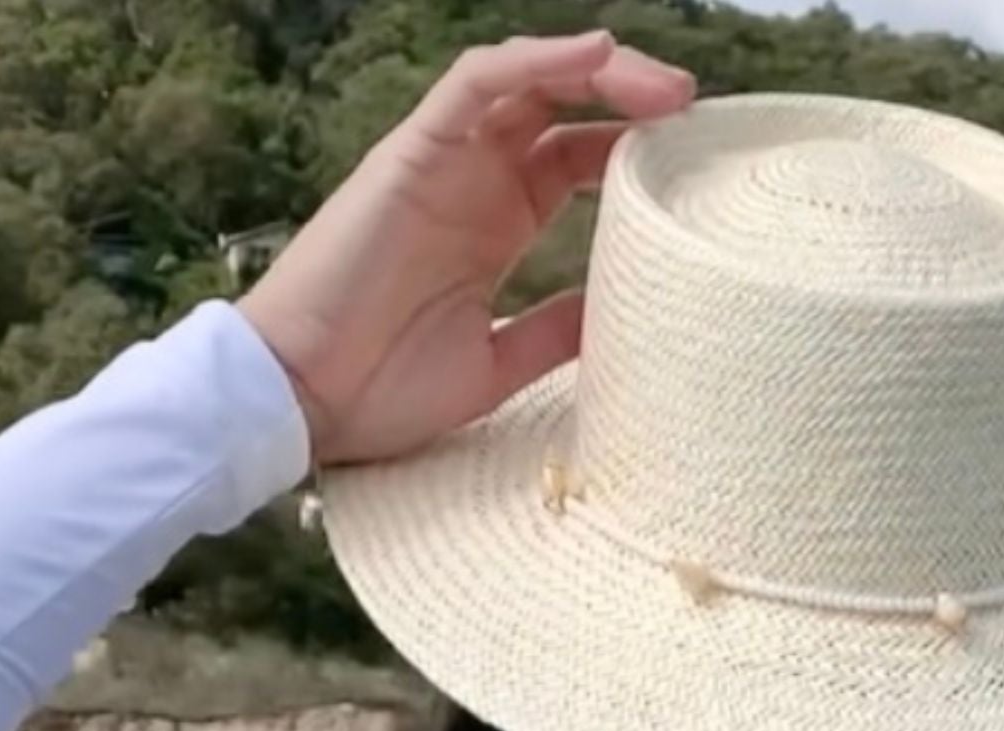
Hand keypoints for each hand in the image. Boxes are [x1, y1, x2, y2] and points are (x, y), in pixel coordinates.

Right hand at [240, 29, 693, 466]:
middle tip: (691, 110)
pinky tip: (593, 54)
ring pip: (529, 81)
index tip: (698, 165)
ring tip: (662, 88)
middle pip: (564, 108)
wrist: (306, 401)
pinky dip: (534, 60)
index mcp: (497, 223)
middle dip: (631, 99)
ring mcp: (444, 160)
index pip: (578, 160)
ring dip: (599, 71)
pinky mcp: (411, 151)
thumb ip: (555, 332)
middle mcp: (475, 180)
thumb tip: (623, 315)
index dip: (635, 150)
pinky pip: (476, 82)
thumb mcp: (498, 366)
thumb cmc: (384, 390)